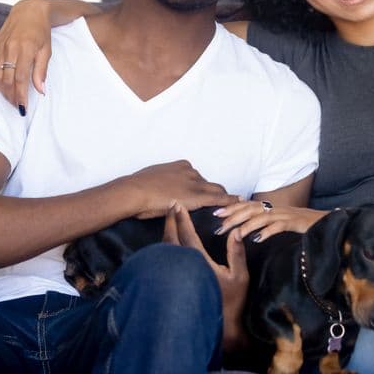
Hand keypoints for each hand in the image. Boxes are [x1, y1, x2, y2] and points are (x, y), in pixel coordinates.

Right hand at [0, 0, 53, 108]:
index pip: (21, 78)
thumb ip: (41, 71)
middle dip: (12, 96)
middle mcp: (10, 48)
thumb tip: (40, 91)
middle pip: (7, 79)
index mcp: (26, 49)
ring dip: (2, 90)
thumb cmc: (41, 32)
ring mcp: (0, 47)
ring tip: (11, 98)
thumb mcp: (46, 51)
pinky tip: (0, 87)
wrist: (29, 11)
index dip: (21, 95)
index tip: (23, 108)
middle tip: (18, 106)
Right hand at [117, 160, 239, 219]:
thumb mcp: (150, 179)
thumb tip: (157, 189)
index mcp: (181, 166)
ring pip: (218, 191)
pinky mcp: (198, 196)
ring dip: (226, 199)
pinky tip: (238, 205)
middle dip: (215, 194)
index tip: (202, 196)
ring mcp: (196, 184)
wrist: (134, 191)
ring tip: (235, 207)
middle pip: (210, 184)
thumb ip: (160, 183)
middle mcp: (191, 172)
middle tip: (222, 204)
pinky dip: (231, 202)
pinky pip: (220, 199)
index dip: (200, 188)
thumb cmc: (136, 188)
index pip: (198, 178)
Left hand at [163, 203, 248, 351]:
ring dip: (166, 232)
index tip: (178, 205)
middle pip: (171, 239)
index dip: (182, 219)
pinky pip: (166, 260)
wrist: (221, 329)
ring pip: (166, 250)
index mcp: (198, 263)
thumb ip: (237, 253)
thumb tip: (236, 231)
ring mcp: (176, 277)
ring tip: (169, 220)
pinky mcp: (173, 284)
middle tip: (171, 206)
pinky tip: (168, 241)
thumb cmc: (233, 302)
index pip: (187, 236)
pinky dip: (166, 245)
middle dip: (170, 221)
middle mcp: (184, 268)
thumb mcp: (240, 276)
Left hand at [214, 200, 325, 242]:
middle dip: (233, 217)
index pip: (248, 205)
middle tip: (218, 226)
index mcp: (273, 208)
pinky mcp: (297, 223)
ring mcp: (287, 215)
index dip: (232, 208)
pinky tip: (256, 239)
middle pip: (251, 209)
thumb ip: (269, 221)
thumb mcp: (284, 221)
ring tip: (233, 234)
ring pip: (262, 217)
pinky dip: (267, 231)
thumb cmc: (306, 224)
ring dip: (246, 225)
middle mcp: (278, 209)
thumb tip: (252, 227)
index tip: (216, 214)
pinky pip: (279, 225)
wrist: (331, 222)